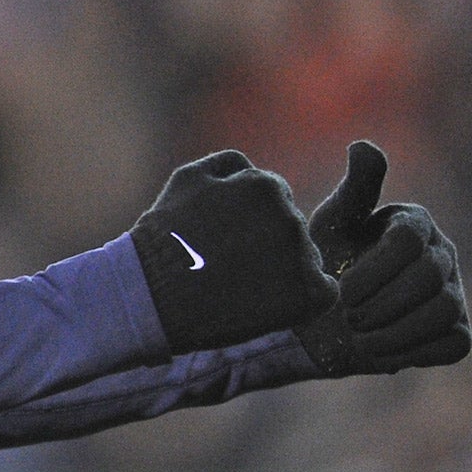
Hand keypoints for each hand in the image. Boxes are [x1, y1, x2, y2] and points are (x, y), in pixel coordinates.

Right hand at [130, 150, 337, 353]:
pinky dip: (298, 300)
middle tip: (228, 266)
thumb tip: (252, 169)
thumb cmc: (164, 240)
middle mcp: (291, 217)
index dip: (247, 221)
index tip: (222, 241)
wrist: (152, 296)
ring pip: (304, 258)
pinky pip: (320, 292)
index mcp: (265, 186)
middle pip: (290, 228)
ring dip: (281, 270)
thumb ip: (227, 166)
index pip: (273, 199)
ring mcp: (303, 256)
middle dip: (266, 243)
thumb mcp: (186, 181)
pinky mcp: (310, 294)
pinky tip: (263, 305)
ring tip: (238, 287)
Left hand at [298, 141, 469, 374]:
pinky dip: (413, 351)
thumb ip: (353, 190)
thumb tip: (363, 145)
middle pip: (428, 277)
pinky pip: (453, 343)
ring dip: (395, 329)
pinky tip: (378, 350)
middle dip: (382, 301)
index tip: (341, 289)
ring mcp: (454, 293)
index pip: (408, 240)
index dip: (374, 269)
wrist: (319, 319)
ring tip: (358, 334)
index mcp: (414, 223)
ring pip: (444, 311)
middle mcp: (442, 254)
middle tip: (347, 315)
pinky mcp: (456, 331)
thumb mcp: (331, 225)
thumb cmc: (325, 262)